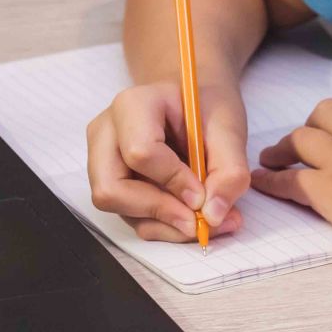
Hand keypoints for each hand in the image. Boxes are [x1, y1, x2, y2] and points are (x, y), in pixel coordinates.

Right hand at [85, 80, 249, 241]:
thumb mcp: (229, 129)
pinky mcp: (111, 183)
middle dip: (158, 212)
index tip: (203, 196)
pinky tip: (191, 216)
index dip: (172, 181)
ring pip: (119, 209)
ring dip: (164, 224)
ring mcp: (102, 160)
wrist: (195, 105)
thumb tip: (213, 215)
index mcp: (134, 105)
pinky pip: (129, 217)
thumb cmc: (207, 109)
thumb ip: (229, 170)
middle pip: (112, 189)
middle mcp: (107, 133)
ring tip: (206, 220)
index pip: (140, 152)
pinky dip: (163, 225)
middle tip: (199, 221)